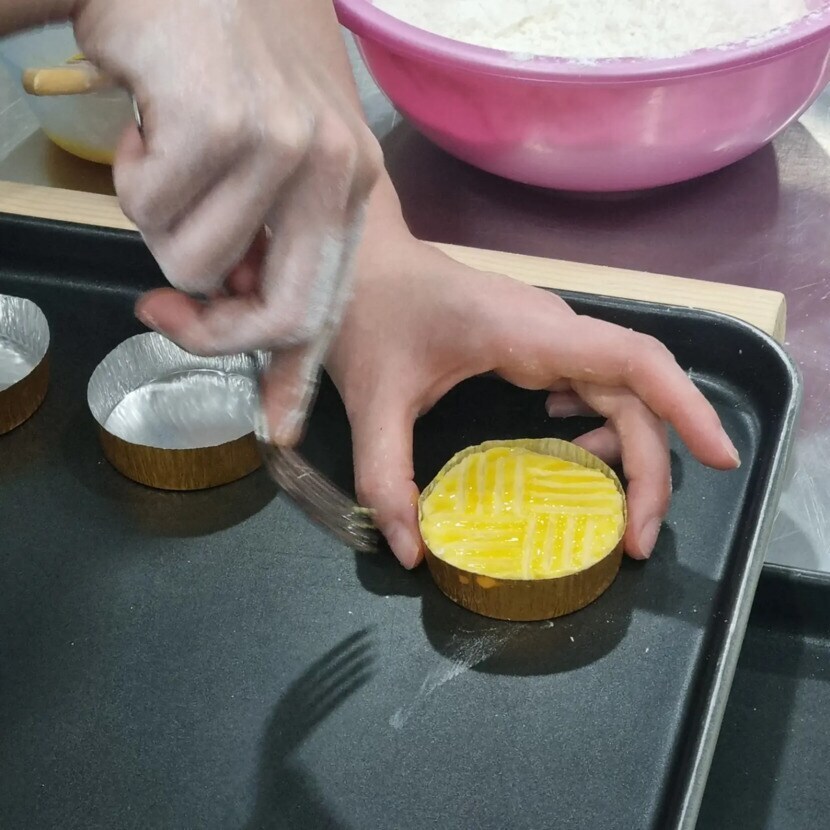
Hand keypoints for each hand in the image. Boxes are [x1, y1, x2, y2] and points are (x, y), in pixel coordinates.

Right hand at [72, 0, 381, 441]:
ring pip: (194, 262)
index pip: (328, 300)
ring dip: (157, 222)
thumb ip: (264, 232)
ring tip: (166, 154)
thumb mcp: (274, 148)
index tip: (279, 426)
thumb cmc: (231, 59)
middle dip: (212, 331)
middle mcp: (333, 168)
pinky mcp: (218, 121)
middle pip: (280, 313)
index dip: (298, 374)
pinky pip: (148, 207)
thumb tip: (223, 303)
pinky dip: (128, 172)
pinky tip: (148, 117)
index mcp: (351, 182)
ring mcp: (280, 144)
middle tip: (161, 310)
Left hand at [327, 229, 739, 567]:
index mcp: (528, 332)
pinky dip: (596, 425)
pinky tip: (566, 445)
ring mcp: (546, 334)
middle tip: (631, 542)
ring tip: (602, 504)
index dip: (687, 407)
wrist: (361, 261)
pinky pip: (590, 385)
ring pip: (619, 391)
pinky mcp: (532, 344)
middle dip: (649, 468)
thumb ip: (386, 475)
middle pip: (635, 393)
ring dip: (625, 450)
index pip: (633, 360)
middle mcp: (552, 330)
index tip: (721, 458)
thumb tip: (410, 554)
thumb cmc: (369, 314)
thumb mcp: (373, 400)